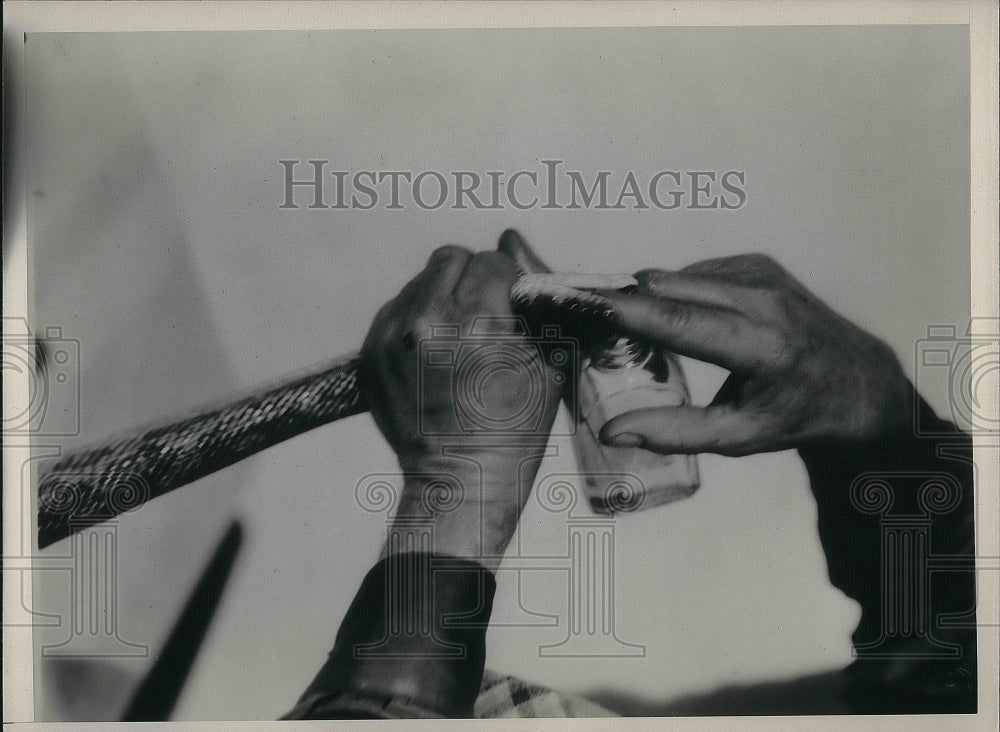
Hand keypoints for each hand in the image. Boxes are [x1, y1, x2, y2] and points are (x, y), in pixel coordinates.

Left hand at [360, 230, 562, 567]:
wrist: (460, 482)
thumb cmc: (512, 431)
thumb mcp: (547, 366)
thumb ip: (537, 305)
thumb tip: (521, 253)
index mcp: (476, 322)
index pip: (491, 261)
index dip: (508, 280)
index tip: (511, 303)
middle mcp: (427, 322)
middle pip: (449, 259)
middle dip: (471, 278)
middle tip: (483, 313)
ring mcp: (392, 338)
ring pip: (418, 283)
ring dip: (441, 299)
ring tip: (457, 341)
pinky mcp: (370, 354)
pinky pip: (395, 312)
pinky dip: (416, 324)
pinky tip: (434, 356)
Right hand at [598, 254, 912, 455]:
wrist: (855, 378)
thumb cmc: (794, 413)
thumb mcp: (740, 437)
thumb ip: (674, 434)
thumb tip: (611, 432)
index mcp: (762, 345)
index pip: (678, 321)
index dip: (624, 310)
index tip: (581, 303)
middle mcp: (763, 299)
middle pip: (666, 287)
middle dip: (622, 301)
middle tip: (590, 327)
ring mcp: (761, 273)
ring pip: (674, 277)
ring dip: (647, 300)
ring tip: (638, 335)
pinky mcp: (757, 262)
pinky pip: (692, 273)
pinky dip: (674, 295)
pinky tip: (681, 322)